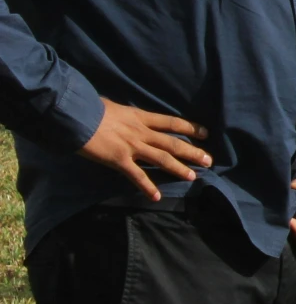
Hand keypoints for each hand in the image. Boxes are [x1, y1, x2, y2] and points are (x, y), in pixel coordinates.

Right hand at [78, 98, 209, 200]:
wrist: (77, 115)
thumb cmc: (91, 108)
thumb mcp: (114, 107)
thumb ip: (124, 114)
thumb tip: (123, 114)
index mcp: (141, 117)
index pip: (172, 122)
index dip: (190, 128)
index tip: (205, 133)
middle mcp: (141, 132)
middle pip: (173, 142)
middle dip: (192, 152)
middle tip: (209, 160)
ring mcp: (132, 146)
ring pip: (162, 158)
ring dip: (179, 168)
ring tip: (193, 176)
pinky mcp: (119, 160)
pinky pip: (137, 176)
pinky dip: (147, 186)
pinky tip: (157, 196)